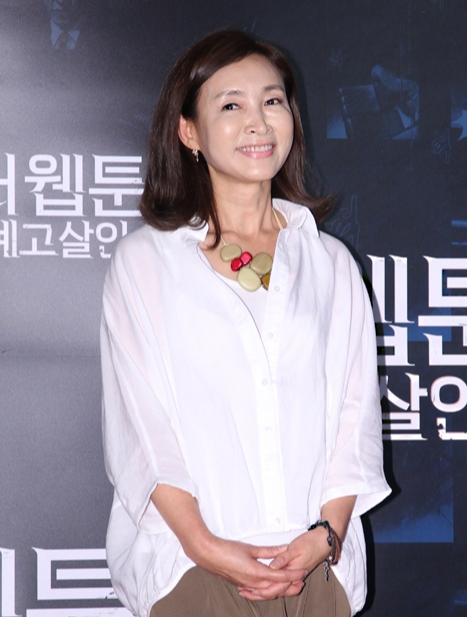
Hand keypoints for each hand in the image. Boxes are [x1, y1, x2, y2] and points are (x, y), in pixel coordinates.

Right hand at [191, 536, 307, 600]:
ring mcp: (247, 586)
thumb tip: (283, 548)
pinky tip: (269, 588)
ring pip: (268, 591)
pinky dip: (267, 590)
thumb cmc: (227, 550)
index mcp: (257, 573)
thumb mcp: (250, 548)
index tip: (303, 571)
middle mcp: (253, 583)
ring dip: (280, 589)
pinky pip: (258, 591)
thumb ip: (268, 551)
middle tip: (301, 581)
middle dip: (290, 585)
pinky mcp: (241, 585)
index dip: (293, 574)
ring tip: (290, 585)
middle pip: (276, 587)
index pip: (280, 575)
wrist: (209, 555)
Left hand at [239, 528, 330, 599]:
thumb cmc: (311, 543)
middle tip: (245, 592)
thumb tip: (272, 566)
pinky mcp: (295, 573)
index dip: (262, 590)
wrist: (325, 541)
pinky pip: (282, 584)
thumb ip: (283, 558)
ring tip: (251, 590)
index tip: (250, 589)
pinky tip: (265, 583)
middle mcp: (294, 578)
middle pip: (276, 591)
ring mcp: (295, 576)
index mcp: (293, 572)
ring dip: (265, 591)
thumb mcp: (295, 547)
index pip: (276, 587)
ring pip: (279, 589)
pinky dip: (272, 586)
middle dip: (260, 594)